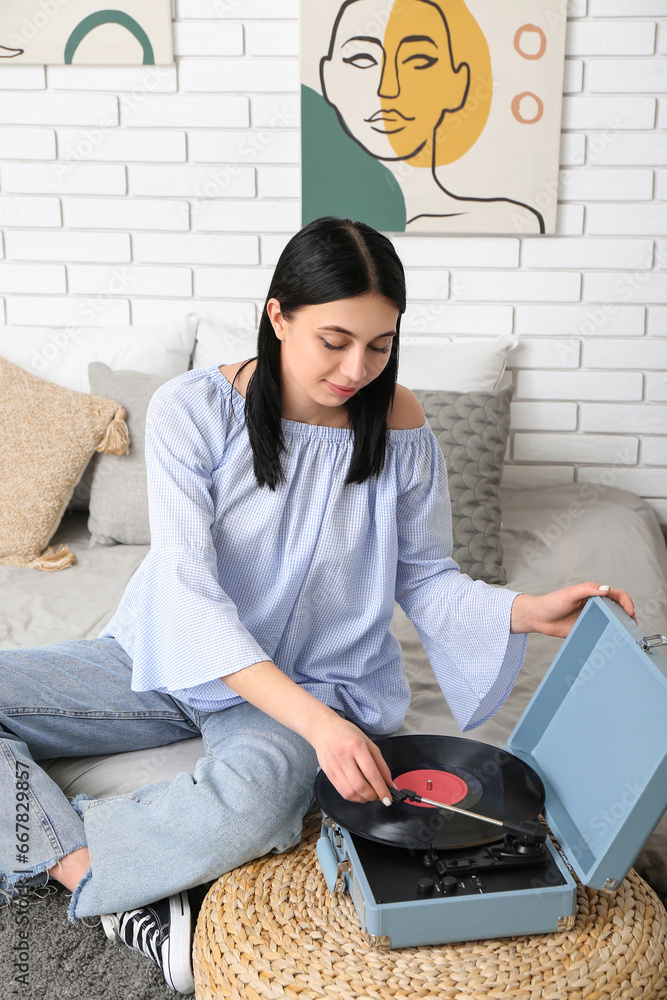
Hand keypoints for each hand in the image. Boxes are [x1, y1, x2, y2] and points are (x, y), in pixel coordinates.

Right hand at [311, 715, 393, 804]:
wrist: (324, 729)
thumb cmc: (347, 733)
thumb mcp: (368, 743)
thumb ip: (380, 764)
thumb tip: (389, 783)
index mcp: (357, 746)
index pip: (371, 773)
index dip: (381, 789)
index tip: (388, 798)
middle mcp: (344, 756)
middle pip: (359, 785)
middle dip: (373, 796)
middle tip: (380, 796)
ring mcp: (334, 766)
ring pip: (350, 792)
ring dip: (363, 798)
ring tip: (369, 795)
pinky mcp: (328, 773)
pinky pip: (341, 791)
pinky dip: (353, 796)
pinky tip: (358, 792)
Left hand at [510, 582, 635, 637]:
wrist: (538, 618)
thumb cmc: (552, 602)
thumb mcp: (570, 593)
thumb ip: (587, 590)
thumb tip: (606, 589)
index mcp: (594, 594)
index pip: (616, 595)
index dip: (626, 602)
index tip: (630, 611)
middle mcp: (595, 606)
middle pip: (618, 609)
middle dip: (628, 616)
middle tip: (632, 626)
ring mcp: (592, 619)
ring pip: (612, 622)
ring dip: (621, 627)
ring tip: (627, 634)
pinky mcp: (587, 630)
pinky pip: (602, 633)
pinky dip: (609, 636)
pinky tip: (613, 642)